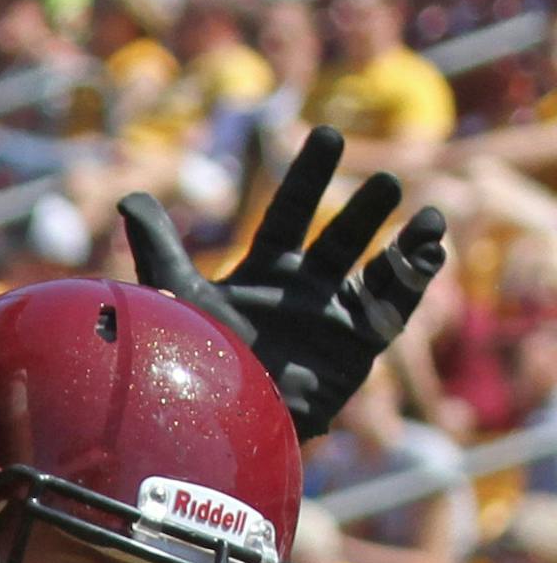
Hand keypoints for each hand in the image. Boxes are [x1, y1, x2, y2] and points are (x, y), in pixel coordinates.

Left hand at [117, 127, 446, 438]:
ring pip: (377, 268)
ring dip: (404, 241)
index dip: (308, 176)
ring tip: (428, 217)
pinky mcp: (356, 348)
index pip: (290, 213)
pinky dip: (415, 280)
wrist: (212, 427)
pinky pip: (394, 309)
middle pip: (341, 237)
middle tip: (387, 180)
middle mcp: (303, 288)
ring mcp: (333, 317)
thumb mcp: (175, 298)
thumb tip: (129, 197)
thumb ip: (158, 248)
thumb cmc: (190, 363)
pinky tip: (432, 251)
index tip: (328, 135)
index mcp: (265, 271)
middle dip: (364, 209)